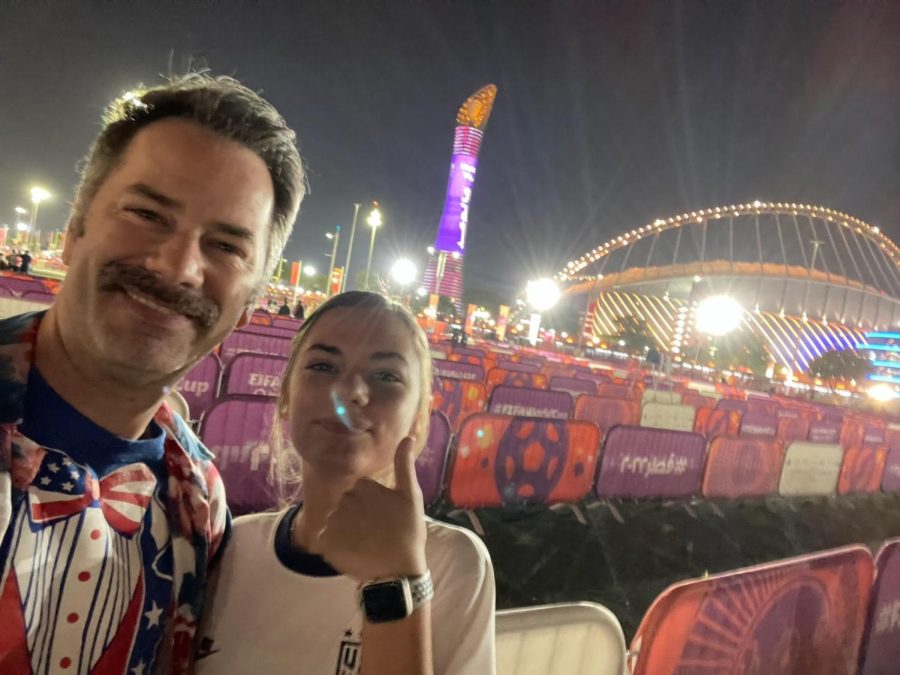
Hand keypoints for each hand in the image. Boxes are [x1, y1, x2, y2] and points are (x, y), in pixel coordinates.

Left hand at [316, 437, 427, 582]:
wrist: (398, 572)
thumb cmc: (408, 531)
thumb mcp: (411, 495)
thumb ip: (404, 465)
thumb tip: (407, 436)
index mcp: (361, 486)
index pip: (359, 489)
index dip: (371, 503)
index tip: (383, 516)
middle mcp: (342, 501)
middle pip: (345, 505)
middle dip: (356, 515)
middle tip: (375, 531)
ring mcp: (332, 523)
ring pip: (335, 521)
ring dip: (346, 530)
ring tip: (366, 544)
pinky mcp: (324, 544)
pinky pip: (326, 540)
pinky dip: (336, 546)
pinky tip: (354, 553)